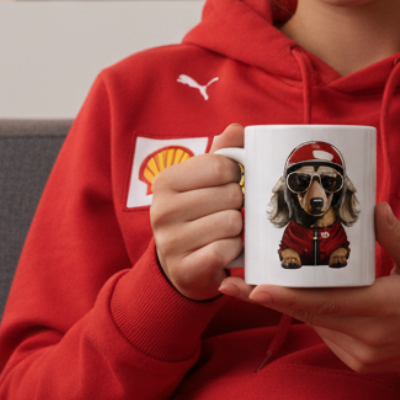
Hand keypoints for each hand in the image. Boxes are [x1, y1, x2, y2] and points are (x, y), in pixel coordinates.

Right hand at [151, 123, 244, 300]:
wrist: (181, 266)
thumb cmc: (197, 216)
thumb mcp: (204, 182)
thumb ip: (221, 153)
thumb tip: (237, 129)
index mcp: (165, 181)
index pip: (222, 166)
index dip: (235, 176)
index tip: (226, 187)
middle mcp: (161, 210)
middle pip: (231, 194)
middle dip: (237, 205)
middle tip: (223, 214)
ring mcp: (170, 242)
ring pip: (232, 222)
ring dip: (237, 230)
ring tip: (222, 234)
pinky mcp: (184, 269)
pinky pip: (227, 250)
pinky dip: (234, 252)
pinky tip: (222, 252)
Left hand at [219, 202, 399, 372]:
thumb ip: (398, 238)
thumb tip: (376, 207)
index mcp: (385, 307)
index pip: (328, 303)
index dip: (289, 297)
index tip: (257, 288)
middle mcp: (368, 336)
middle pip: (309, 314)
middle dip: (269, 298)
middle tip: (231, 280)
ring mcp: (360, 354)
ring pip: (314, 323)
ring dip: (288, 303)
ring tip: (254, 281)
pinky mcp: (355, 362)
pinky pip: (325, 332)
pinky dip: (312, 314)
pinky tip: (296, 295)